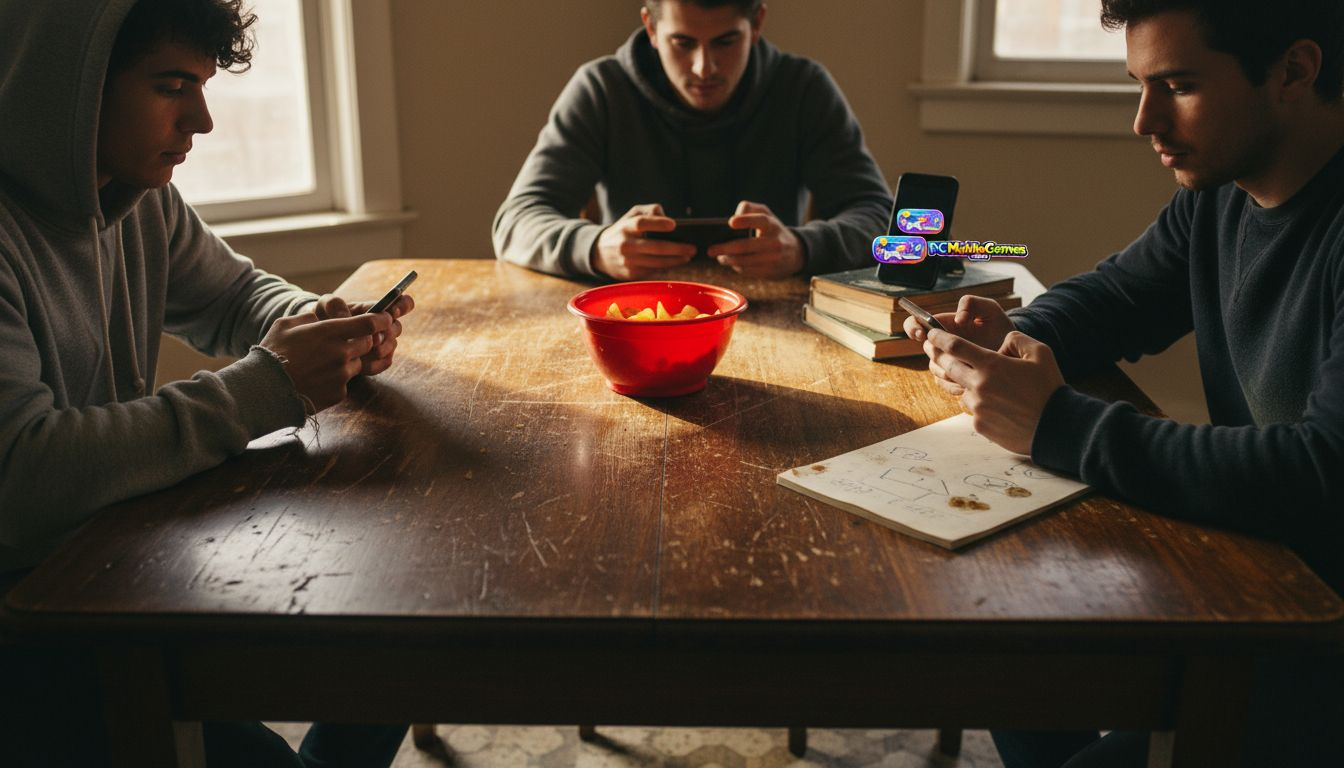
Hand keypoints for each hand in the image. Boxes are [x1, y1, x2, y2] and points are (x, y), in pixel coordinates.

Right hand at [260, 311, 392, 411]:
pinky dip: (336, 380)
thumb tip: (321, 316)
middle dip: (363, 340)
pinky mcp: (339, 393)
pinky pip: (346, 383)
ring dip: (347, 361)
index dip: (381, 319)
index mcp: (330, 332)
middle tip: (346, 342)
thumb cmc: (272, 353)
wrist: (264, 391)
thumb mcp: (286, 325)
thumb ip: (309, 317)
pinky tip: (317, 380)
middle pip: (369, 343)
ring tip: (322, 364)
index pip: (369, 323)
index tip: (385, 318)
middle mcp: (341, 353)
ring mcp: (342, 375)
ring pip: (357, 364)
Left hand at [313, 292, 414, 375]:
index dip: (403, 305)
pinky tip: (362, 365)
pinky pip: (385, 363)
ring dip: (383, 348)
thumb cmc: (324, 318)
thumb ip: (335, 305)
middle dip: (389, 332)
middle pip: (397, 327)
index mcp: (374, 309)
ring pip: (393, 345)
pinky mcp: (377, 361)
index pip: (402, 303)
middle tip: (375, 337)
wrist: (317, 340)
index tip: (393, 310)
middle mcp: (383, 326)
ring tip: (369, 351)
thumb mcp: (325, 305)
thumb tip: (347, 317)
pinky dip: (376, 364)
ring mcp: (382, 344)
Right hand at [593, 204, 695, 279]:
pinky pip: (653, 270)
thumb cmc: (623, 230)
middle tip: (692, 248)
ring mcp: (628, 261)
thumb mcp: (631, 215)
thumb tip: (666, 217)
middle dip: (677, 248)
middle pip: (655, 247)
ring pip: (657, 262)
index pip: (642, 223)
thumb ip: (649, 211)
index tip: (674, 225)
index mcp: (625, 227)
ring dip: (676, 260)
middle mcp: (625, 244)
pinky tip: (676, 262)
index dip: (658, 224)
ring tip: (688, 256)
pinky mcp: (630, 274)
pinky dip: (666, 267)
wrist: (600, 253)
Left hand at [708, 201, 804, 277]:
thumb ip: (749, 208)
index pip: (760, 221)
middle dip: (724, 249)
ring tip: (719, 257)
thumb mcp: (766, 214)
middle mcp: (774, 242)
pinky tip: (731, 263)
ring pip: (744, 261)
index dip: (745, 221)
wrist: (795, 253)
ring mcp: (773, 259)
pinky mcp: (770, 272)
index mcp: (772, 225)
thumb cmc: (772, 230)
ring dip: (728, 260)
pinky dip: (737, 267)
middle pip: (745, 246)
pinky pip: (747, 271)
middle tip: (710, 250)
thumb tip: (734, 216)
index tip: (730, 222)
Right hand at [903, 295, 1016, 395]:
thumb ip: (972, 303)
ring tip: (969, 371)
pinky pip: (945, 385)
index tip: (922, 333)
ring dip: (948, 371)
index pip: (915, 325)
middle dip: (938, 354)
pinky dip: (955, 385)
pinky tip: (970, 383)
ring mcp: (947, 363)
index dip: (913, 328)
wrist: (1014, 352)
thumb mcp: (990, 310)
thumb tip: (958, 319)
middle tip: (954, 355)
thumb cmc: (1000, 327)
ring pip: (935, 369)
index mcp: (943, 326)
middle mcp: (941, 345)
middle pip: (927, 351)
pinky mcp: (954, 380)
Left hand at [923, 328, 1064, 454]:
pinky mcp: (979, 425)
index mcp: (992, 365)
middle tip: (934, 350)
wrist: (1056, 427)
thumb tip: (1001, 342)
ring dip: (967, 384)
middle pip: (948, 367)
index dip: (940, 337)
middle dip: (939, 356)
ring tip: (988, 386)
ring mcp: (977, 407)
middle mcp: (979, 385)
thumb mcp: (1040, 353)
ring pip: (962, 389)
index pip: (955, 346)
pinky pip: (973, 410)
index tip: (931, 333)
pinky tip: (999, 406)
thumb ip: (1016, 339)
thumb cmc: (1049, 388)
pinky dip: (980, 404)